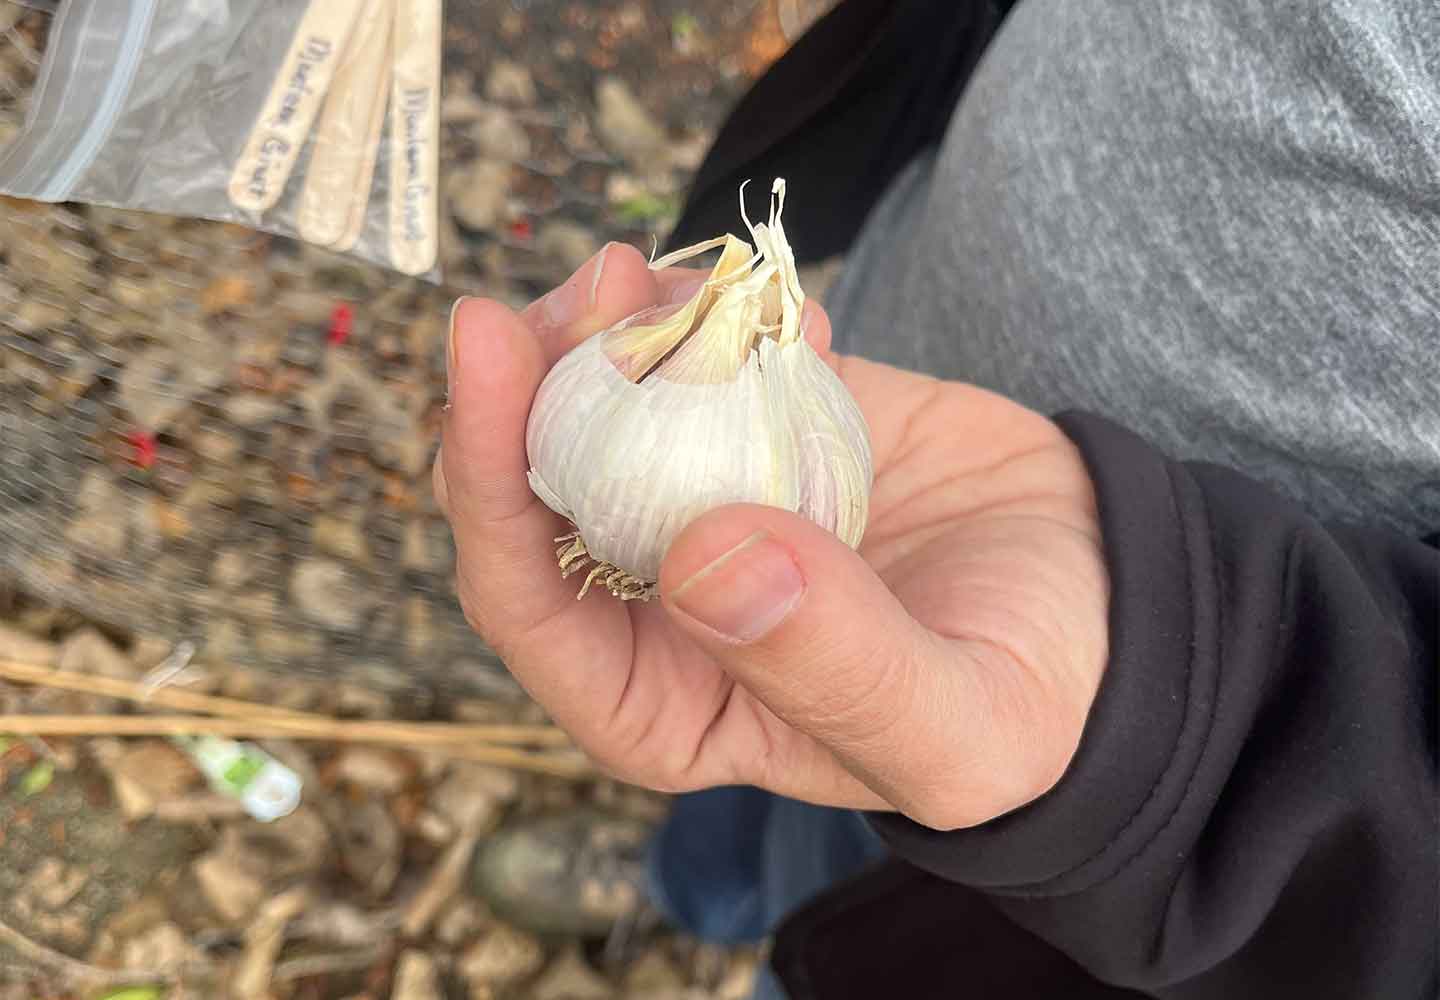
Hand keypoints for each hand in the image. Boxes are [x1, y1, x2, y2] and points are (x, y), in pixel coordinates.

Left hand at [434, 244, 1108, 829]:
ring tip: (645, 268)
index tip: (491, 351)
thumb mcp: (956, 725)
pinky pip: (707, 357)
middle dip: (534, 378)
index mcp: (666, 700)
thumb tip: (702, 559)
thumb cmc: (1032, 703)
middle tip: (594, 286)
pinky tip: (771, 299)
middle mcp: (661, 604)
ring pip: (603, 406)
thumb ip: (834, 667)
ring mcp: (707, 503)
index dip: (483, 482)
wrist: (1113, 608)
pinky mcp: (764, 425)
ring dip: (606, 324)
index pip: (525, 605)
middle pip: (537, 485)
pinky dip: (712, 311)